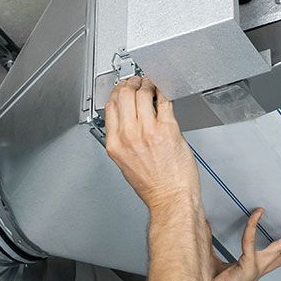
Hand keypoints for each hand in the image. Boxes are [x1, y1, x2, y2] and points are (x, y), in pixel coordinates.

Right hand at [103, 77, 200, 209]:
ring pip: (143, 94)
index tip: (122, 89)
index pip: (110, 106)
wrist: (171, 198)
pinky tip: (164, 93)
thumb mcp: (125, 163)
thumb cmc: (152, 186)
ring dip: (148, 85)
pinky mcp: (168, 129)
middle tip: (137, 82)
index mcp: (115, 144)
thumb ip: (122, 141)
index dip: (116, 92)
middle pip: (123, 95)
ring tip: (152, 86)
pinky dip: (163, 92)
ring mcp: (148, 131)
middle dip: (131, 83)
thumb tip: (126, 122)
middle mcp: (129, 136)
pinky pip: (164, 101)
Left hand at [211, 209, 280, 280]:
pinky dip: (252, 226)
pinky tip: (257, 213)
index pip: (276, 257)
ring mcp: (254, 269)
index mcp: (252, 268)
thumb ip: (209, 241)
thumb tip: (203, 223)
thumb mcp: (210, 258)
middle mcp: (257, 269)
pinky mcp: (246, 267)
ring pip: (279, 249)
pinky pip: (250, 242)